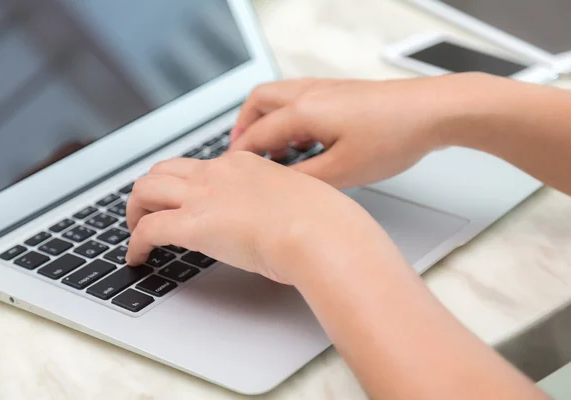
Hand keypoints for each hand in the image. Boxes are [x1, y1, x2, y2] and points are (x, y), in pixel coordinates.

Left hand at [125, 152, 382, 284]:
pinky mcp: (191, 225)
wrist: (319, 231)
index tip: (186, 200)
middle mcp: (218, 173)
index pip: (201, 167)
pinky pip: (147, 230)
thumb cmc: (322, 221)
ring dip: (134, 210)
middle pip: (164, 170)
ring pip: (146, 190)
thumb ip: (280, 206)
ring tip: (134, 231)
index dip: (186, 183)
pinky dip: (135, 244)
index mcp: (244, 164)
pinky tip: (136, 258)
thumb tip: (279, 221)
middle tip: (147, 210)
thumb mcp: (298, 202)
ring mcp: (202, 196)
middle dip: (150, 190)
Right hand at [230, 74, 484, 187]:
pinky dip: (288, 117)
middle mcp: (309, 93)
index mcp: (303, 111)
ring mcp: (325, 88)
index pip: (256, 134)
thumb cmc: (394, 136)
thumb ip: (304, 179)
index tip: (232, 172)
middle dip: (244, 127)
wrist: (432, 111)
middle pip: (258, 102)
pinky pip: (299, 99)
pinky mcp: (340, 91)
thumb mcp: (343, 171)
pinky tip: (303, 140)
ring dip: (266, 120)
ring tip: (273, 150)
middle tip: (243, 153)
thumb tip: (281, 184)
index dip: (241, 156)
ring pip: (278, 97)